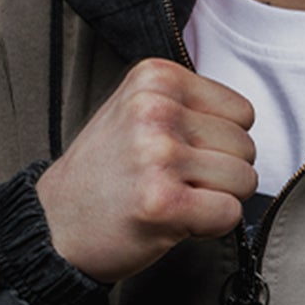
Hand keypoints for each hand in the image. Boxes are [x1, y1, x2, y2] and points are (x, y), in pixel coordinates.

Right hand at [37, 58, 255, 282]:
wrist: (53, 224)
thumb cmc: (106, 173)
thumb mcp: (137, 111)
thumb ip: (190, 105)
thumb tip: (252, 119)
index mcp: (155, 78)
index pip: (242, 113)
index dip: (219, 142)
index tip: (178, 152)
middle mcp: (156, 110)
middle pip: (246, 147)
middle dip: (219, 172)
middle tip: (170, 181)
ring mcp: (158, 155)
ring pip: (245, 180)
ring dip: (216, 199)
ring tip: (170, 197)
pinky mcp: (163, 201)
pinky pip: (230, 214)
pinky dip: (210, 226)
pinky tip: (172, 220)